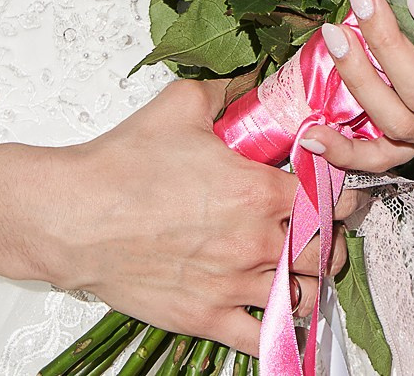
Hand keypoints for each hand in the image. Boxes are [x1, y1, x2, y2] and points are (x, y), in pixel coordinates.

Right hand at [22, 80, 365, 347]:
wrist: (72, 216)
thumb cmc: (119, 167)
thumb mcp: (181, 106)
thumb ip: (227, 89)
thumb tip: (250, 74)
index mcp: (258, 190)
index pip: (331, 194)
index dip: (341, 190)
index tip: (334, 188)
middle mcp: (255, 240)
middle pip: (328, 249)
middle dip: (332, 237)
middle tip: (320, 228)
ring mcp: (234, 284)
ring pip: (305, 295)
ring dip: (308, 281)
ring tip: (298, 268)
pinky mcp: (207, 317)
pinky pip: (263, 338)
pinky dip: (279, 329)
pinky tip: (276, 314)